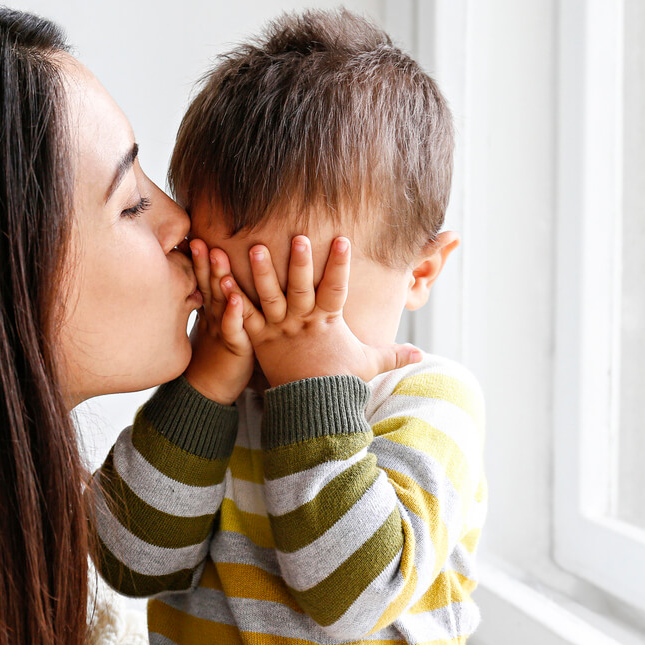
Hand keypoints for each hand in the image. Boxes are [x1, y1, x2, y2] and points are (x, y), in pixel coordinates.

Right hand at [182, 239, 254, 404]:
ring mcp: (222, 331)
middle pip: (207, 284)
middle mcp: (214, 317)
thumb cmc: (216, 359)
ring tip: (217, 254)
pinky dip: (234, 313)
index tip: (191, 237)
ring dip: (218, 277)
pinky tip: (237, 298)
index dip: (197, 260)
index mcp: (210, 311)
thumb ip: (215, 304)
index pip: (202, 280)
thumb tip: (218, 281)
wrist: (208, 394)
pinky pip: (234, 328)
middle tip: (197, 238)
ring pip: (219, 301)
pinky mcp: (234, 347)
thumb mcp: (214, 327)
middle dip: (202, 261)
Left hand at [229, 235, 421, 385]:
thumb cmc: (339, 382)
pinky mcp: (258, 339)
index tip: (342, 238)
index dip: (339, 264)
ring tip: (254, 248)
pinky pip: (244, 317)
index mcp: (328, 321)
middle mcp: (302, 321)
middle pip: (301, 287)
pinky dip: (233, 300)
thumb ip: (392, 353)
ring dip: (261, 272)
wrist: (310, 408)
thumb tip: (421, 353)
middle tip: (297, 237)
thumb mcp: (368, 364)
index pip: (337, 288)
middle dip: (299, 261)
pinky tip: (222, 279)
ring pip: (269, 297)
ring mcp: (279, 330)